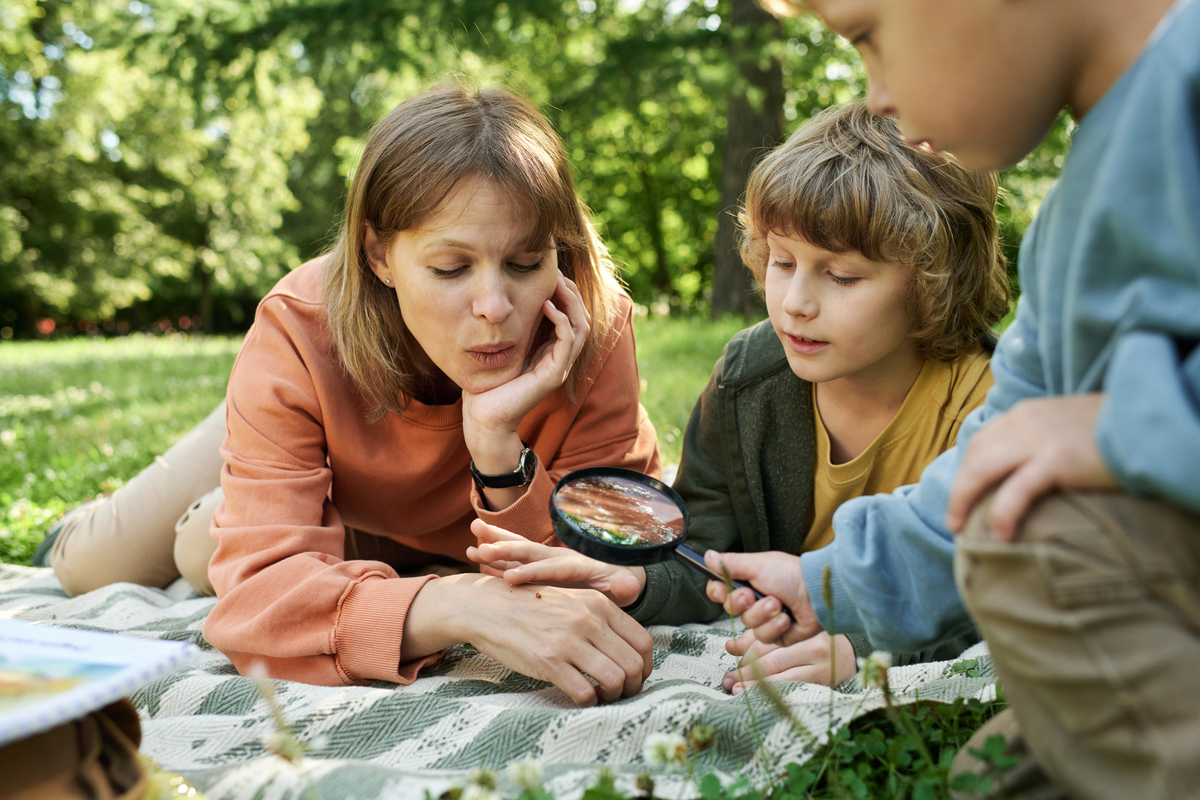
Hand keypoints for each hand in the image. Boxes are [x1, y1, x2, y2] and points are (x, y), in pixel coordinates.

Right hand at [404, 573, 651, 707]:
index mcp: (598, 604)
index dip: (646, 666)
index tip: (636, 677)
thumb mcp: (571, 600)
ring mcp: (569, 641)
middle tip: (622, 694)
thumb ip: (599, 618)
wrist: (488, 607)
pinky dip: (589, 703)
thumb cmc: (530, 606)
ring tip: (603, 699)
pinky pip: (585, 692)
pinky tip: (582, 700)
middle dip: (634, 687)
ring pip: (615, 680)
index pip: (643, 642)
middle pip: (634, 664)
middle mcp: (588, 620)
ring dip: (614, 697)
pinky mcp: (549, 662)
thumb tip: (627, 648)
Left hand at [462, 275, 590, 509]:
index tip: (550, 274)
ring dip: (571, 302)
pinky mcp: (553, 375)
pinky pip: (568, 341)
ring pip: (581, 326)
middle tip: (556, 273)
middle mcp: (559, 358)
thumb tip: (506, 300)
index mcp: (550, 351)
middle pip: (581, 317)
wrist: (484, 419)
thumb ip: (512, 329)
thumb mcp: (502, 348)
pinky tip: (547, 306)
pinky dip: (561, 320)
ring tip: (556, 283)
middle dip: (572, 292)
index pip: (571, 316)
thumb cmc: (488, 385)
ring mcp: (559, 367)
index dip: (565, 293)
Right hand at [467, 519, 645, 606]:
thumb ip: (623, 585)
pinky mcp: (531, 568)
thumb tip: (629, 583)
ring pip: (515, 549)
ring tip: (471, 544)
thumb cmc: (614, 585)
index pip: (552, 567)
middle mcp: (554, 557)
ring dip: (494, 544)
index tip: (513, 577)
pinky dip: (491, 554)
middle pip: (529, 551)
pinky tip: (470, 551)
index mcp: (574, 564)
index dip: (534, 571)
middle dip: (507, 551)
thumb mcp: (621, 586)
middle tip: (483, 550)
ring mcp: (541, 561)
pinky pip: (508, 560)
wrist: (610, 576)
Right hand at [702, 550, 821, 645]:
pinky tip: (787, 618)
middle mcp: (754, 600)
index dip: (718, 592)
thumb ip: (730, 563)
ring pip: (747, 624)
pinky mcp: (776, 635)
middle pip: (730, 608)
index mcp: (747, 581)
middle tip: (752, 595)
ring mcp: (764, 619)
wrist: (817, 594)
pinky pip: (764, 636)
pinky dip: (775, 626)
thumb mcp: (757, 565)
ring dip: (762, 613)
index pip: (720, 590)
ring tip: (779, 604)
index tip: (722, 589)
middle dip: (740, 602)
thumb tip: (708, 555)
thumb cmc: (791, 574)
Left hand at [721, 630, 856, 692]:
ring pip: (782, 684)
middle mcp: (816, 653)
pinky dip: (774, 698)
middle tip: (729, 682)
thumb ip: (760, 639)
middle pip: (773, 666)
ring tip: (738, 692)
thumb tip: (729, 646)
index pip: (770, 647)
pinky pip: (793, 694)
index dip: (746, 659)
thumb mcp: (789, 635)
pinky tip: (760, 700)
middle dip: (747, 675)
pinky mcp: (823, 690)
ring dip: (757, 689)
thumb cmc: (813, 641)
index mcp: (805, 634)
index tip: (731, 668)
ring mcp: (822, 675)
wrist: (850, 657)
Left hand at [946, 393, 1117, 540]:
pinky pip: (1017, 490)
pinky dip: (1002, 512)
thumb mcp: (1069, 425)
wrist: (1147, 419)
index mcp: (1025, 414)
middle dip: (959, 490)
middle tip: (955, 520)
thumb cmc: (1114, 428)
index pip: (981, 442)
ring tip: (963, 530)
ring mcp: (1038, 440)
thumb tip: (1031, 469)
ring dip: (965, 501)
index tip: (964, 496)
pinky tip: (1000, 534)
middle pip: (975, 456)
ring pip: (982, 470)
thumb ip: (1045, 440)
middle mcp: (1024, 422)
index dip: (967, 471)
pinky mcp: (1057, 460)